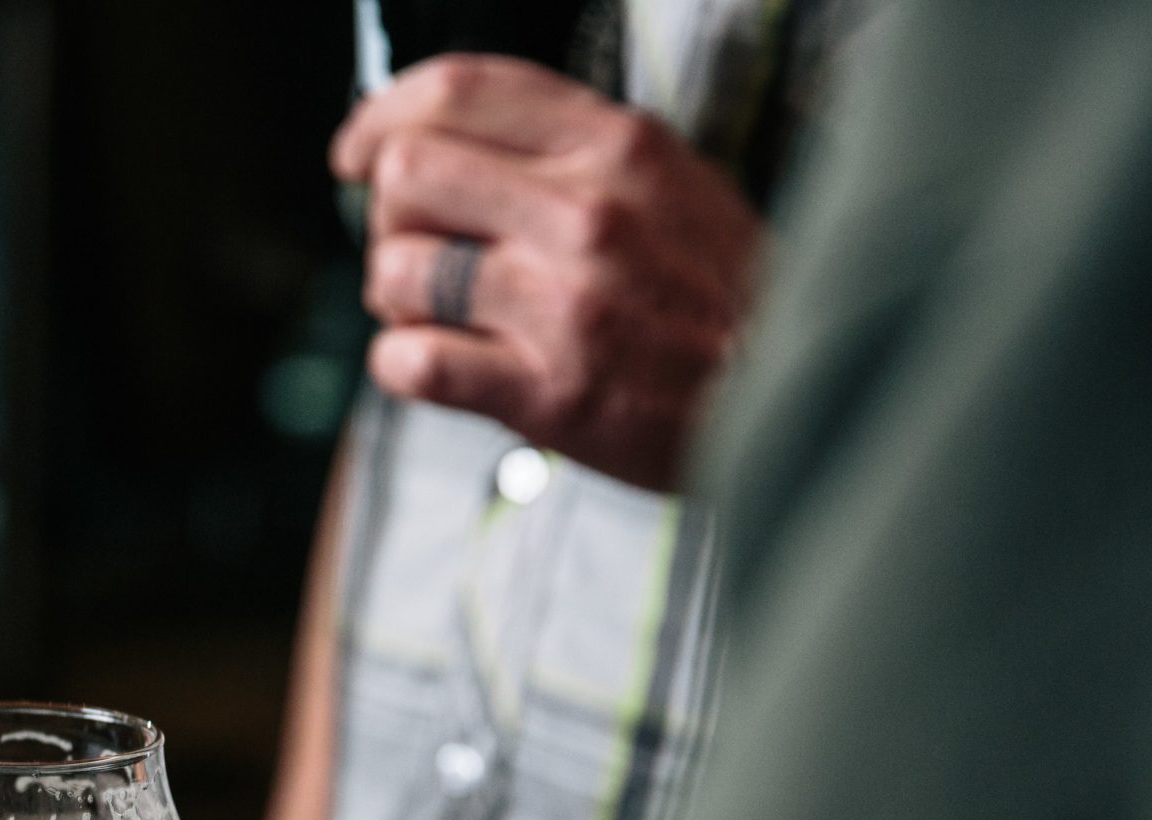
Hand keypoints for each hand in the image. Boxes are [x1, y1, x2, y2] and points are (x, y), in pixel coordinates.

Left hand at [332, 54, 762, 490]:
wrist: (793, 397)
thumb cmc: (720, 297)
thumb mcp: (669, 183)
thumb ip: (569, 152)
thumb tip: (451, 139)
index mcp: (616, 146)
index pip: (460, 90)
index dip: (381, 116)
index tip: (358, 152)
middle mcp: (587, 211)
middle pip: (406, 174)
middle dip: (389, 217)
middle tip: (418, 252)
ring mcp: (563, 301)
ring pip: (396, 270)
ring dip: (396, 300)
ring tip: (440, 316)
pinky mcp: (545, 390)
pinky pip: (411, 362)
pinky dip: (405, 366)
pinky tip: (444, 365)